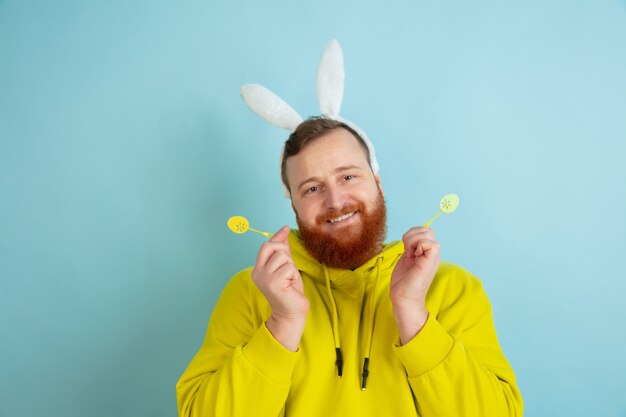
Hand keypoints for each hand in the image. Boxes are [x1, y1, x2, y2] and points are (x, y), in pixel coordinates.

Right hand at [251, 226, 308, 349]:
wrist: (291, 313)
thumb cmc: (289, 291)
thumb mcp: (285, 267)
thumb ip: (283, 251)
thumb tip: (284, 232)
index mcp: (258, 269)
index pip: (266, 246)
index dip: (277, 237)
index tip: (286, 229)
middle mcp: (258, 272)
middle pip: (271, 247)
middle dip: (284, 251)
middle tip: (289, 267)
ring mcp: (264, 278)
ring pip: (282, 256)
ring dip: (291, 266)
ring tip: (289, 279)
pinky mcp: (273, 283)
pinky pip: (289, 267)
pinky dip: (293, 275)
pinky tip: (290, 285)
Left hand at [390, 226, 440, 343]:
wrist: (403, 298)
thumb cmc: (403, 281)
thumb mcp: (407, 258)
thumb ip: (411, 247)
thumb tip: (411, 234)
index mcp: (428, 253)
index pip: (425, 231)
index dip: (413, 234)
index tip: (406, 249)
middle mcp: (433, 254)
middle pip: (427, 230)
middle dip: (412, 235)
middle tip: (407, 250)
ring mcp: (433, 258)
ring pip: (428, 233)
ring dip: (413, 239)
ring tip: (409, 254)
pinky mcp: (430, 262)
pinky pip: (431, 243)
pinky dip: (418, 245)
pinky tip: (412, 256)